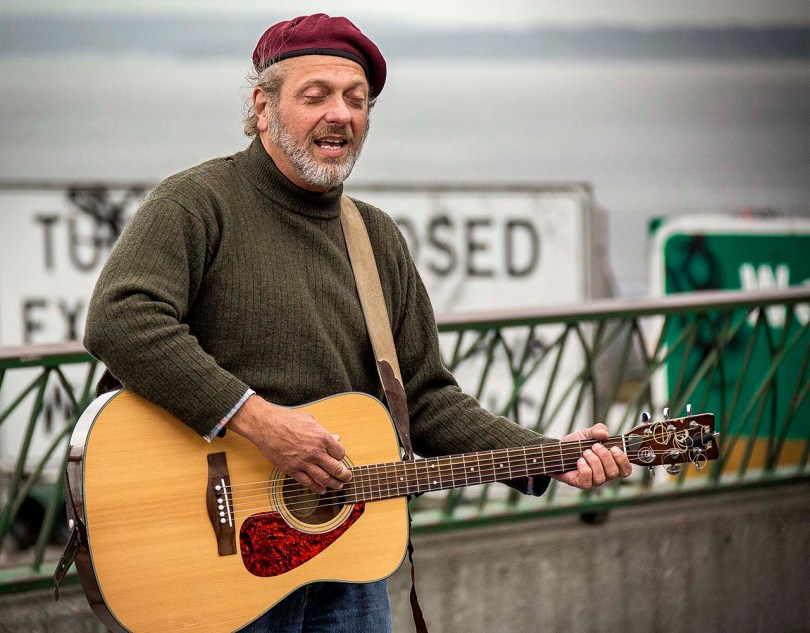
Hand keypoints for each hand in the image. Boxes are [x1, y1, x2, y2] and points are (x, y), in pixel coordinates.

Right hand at [228, 395, 351, 494]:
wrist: (265, 425)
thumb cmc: (286, 419)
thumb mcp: (310, 420)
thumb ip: (324, 431)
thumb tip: (336, 438)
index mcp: (322, 437)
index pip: (340, 453)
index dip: (341, 456)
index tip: (339, 458)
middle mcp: (315, 452)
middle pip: (336, 469)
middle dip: (344, 475)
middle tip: (347, 478)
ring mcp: (303, 462)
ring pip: (324, 479)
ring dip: (333, 484)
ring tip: (338, 486)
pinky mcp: (291, 470)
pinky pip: (307, 482)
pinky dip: (316, 488)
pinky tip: (322, 490)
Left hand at [550, 423, 631, 488]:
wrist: (558, 451)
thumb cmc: (576, 444)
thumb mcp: (587, 433)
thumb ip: (597, 430)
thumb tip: (604, 434)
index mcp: (610, 463)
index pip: (626, 470)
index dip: (623, 461)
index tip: (614, 448)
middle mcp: (604, 474)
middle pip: (614, 472)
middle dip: (605, 457)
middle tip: (594, 446)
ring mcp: (593, 481)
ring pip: (601, 478)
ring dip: (594, 461)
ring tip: (585, 452)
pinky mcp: (581, 484)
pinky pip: (588, 482)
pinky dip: (584, 469)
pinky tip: (579, 461)